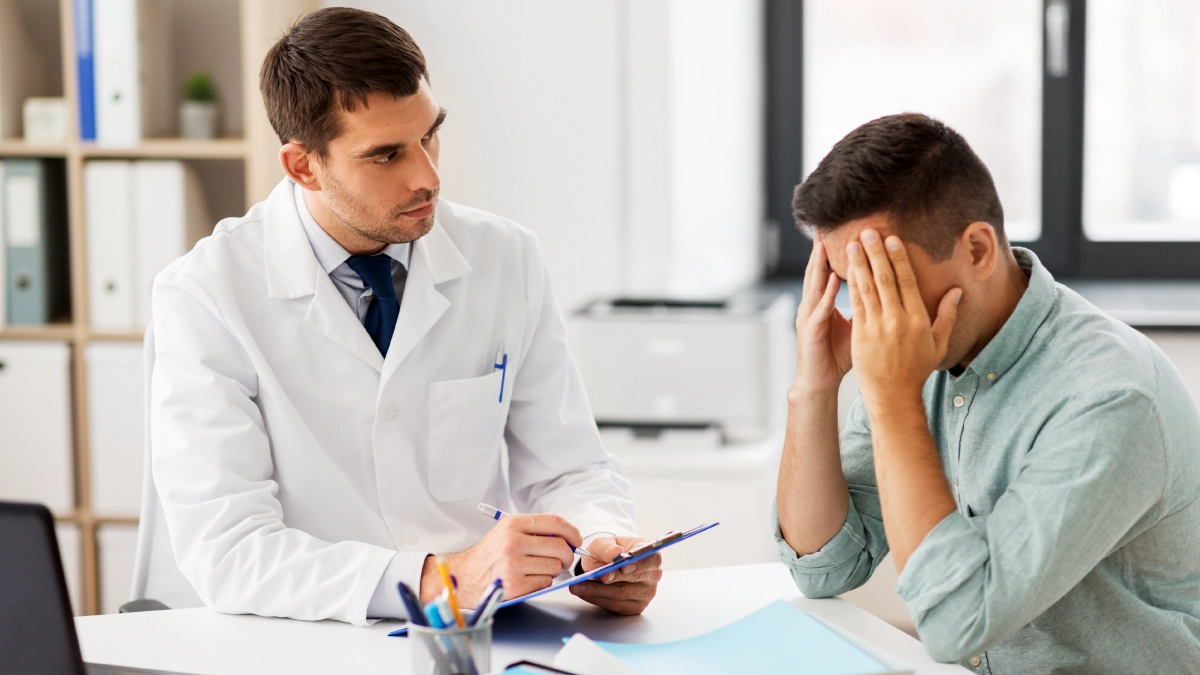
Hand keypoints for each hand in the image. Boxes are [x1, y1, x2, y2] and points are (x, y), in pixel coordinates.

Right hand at [422, 513, 580, 605]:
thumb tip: (566, 537)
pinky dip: (542, 582)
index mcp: (512, 524)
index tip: (576, 540)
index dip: (572, 531)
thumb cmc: (489, 555)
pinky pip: (545, 582)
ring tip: (537, 569)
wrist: (463, 577)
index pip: (554, 522)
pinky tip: (529, 579)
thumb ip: (534, 530)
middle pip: (559, 547)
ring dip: (552, 571)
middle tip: (563, 560)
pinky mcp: (514, 585)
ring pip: (554, 566)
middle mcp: (513, 542)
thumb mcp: (506, 532)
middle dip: (567, 555)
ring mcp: (513, 564)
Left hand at [569, 536, 661, 614]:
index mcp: (650, 555)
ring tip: (578, 585)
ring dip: (598, 590)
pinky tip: (583, 592)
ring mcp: (645, 593)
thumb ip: (607, 547)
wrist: (604, 564)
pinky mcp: (634, 607)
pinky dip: (596, 598)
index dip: (640, 564)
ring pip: (621, 593)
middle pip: (635, 579)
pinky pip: (614, 605)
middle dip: (614, 577)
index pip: (652, 560)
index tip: (624, 566)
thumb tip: (615, 553)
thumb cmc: (608, 551)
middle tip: (598, 575)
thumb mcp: (604, 543)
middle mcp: (652, 576)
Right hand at [792, 239, 852, 398]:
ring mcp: (810, 317)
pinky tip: (833, 279)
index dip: (837, 253)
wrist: (819, 381)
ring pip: (815, 285)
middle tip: (829, 227)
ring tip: (826, 244)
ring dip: (820, 264)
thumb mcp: (855, 326)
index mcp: (824, 302)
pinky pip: (820, 309)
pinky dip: (826, 293)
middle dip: (823, 250)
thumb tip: (885, 292)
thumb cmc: (837, 355)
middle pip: (819, 272)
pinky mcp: (810, 331)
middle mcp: (814, 305)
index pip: (831, 271)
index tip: (847, 233)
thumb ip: (866, 307)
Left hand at [845, 229, 960, 405]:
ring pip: (867, 288)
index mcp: (918, 319)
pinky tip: (846, 269)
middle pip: (885, 279)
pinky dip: (850, 285)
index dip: (898, 258)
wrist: (893, 394)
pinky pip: (855, 304)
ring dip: (859, 264)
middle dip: (875, 253)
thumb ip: (947, 316)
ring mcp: (877, 327)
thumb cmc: (916, 369)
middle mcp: (897, 320)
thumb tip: (958, 292)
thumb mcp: (938, 344)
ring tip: (852, 244)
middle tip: (867, 232)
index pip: (907, 281)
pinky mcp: (861, 334)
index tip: (891, 239)